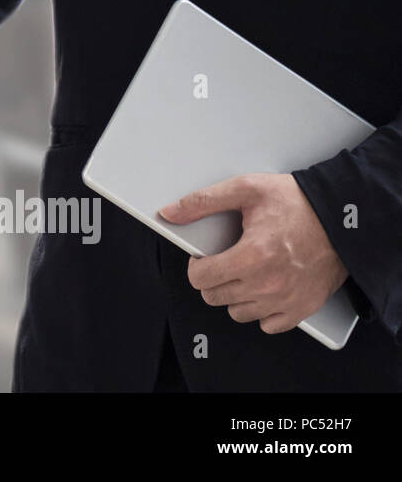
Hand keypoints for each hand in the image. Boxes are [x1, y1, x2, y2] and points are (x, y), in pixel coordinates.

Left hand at [159, 173, 347, 333]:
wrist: (342, 217)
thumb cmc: (297, 202)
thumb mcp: (246, 189)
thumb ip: (203, 201)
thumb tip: (171, 212)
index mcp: (252, 256)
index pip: (200, 279)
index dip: (197, 265)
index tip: (205, 257)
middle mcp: (268, 284)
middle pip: (215, 297)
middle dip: (213, 279)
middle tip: (224, 262)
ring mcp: (286, 300)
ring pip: (238, 313)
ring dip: (235, 295)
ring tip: (245, 273)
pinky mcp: (303, 308)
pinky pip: (268, 325)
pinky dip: (262, 311)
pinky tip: (264, 289)